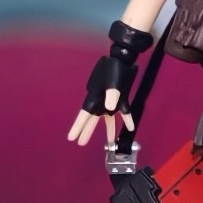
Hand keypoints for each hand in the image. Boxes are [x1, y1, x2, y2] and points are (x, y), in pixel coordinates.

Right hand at [66, 22, 152, 146]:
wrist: (123, 59)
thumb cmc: (114, 69)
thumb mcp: (113, 83)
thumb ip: (112, 96)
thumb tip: (110, 108)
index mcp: (94, 98)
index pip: (84, 116)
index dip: (78, 127)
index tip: (71, 138)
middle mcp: (100, 101)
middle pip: (92, 119)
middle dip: (87, 131)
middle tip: (80, 143)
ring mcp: (110, 101)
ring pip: (108, 119)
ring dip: (109, 130)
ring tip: (110, 142)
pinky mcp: (121, 98)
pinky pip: (124, 112)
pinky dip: (127, 119)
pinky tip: (130, 128)